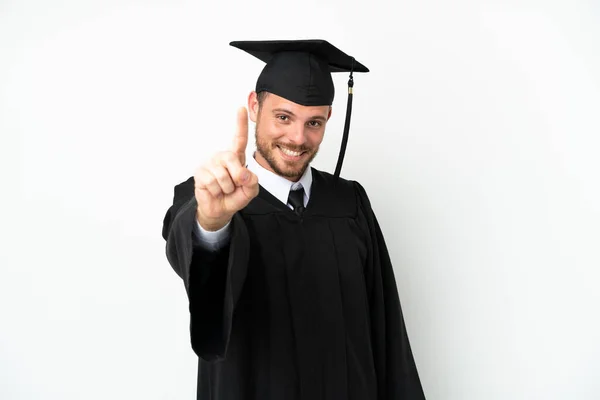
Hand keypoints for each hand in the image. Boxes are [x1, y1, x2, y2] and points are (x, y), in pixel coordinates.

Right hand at [194, 107, 258, 230]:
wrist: (220, 210)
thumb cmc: (235, 196)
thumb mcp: (250, 191)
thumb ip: (253, 182)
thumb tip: (243, 174)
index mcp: (235, 158)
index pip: (239, 139)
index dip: (240, 124)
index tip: (241, 109)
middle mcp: (222, 157)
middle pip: (232, 158)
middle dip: (237, 176)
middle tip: (235, 185)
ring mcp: (209, 164)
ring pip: (223, 175)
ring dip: (227, 188)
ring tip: (223, 189)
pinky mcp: (200, 173)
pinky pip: (212, 182)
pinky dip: (217, 191)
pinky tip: (214, 191)